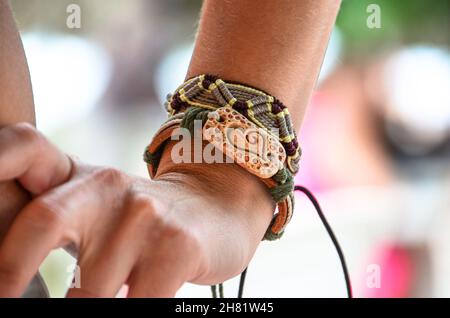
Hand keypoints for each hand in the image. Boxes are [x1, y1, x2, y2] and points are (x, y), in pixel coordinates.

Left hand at [0, 123, 273, 296]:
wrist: (215, 209)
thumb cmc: (141, 222)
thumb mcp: (95, 207)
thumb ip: (52, 224)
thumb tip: (4, 276)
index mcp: (78, 175)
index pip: (24, 147)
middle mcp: (108, 185)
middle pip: (44, 220)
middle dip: (11, 271)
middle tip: (5, 299)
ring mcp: (145, 213)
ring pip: (90, 290)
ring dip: (87, 309)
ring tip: (102, 297)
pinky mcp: (177, 245)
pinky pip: (137, 302)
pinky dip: (127, 312)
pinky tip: (131, 299)